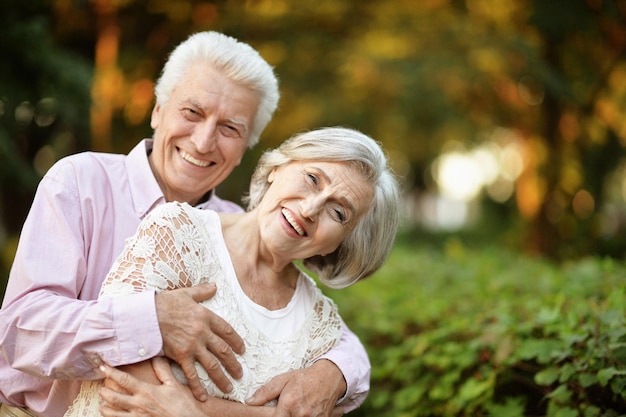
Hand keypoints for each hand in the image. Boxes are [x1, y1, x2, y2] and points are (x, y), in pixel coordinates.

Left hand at [99, 358, 204, 416]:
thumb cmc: (184, 404)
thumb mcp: (174, 385)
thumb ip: (163, 371)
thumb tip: (156, 357)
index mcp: (147, 392)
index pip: (124, 380)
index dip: (111, 372)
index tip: (102, 366)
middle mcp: (139, 406)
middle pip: (113, 398)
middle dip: (104, 392)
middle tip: (100, 387)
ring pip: (113, 414)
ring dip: (105, 408)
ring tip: (102, 404)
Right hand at [155, 283, 244, 400]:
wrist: (145, 315)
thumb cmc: (165, 303)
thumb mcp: (186, 293)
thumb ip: (202, 291)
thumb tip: (214, 285)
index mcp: (206, 316)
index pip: (228, 331)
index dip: (237, 342)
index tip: (242, 350)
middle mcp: (202, 332)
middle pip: (224, 351)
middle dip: (234, 364)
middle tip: (240, 373)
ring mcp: (192, 345)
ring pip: (212, 365)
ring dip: (222, 378)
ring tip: (230, 387)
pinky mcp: (180, 356)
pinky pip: (192, 374)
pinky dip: (198, 387)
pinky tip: (203, 397)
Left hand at [247, 360, 345, 416]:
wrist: (329, 377)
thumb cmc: (305, 378)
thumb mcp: (283, 379)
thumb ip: (266, 392)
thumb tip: (249, 401)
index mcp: (289, 403)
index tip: (268, 414)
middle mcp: (300, 414)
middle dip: (282, 416)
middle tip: (283, 409)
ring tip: (293, 410)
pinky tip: (300, 412)